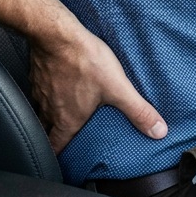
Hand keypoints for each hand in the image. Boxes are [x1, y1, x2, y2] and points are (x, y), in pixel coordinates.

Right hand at [0, 0, 166, 154]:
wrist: (56, 33)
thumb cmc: (84, 61)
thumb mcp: (118, 87)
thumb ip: (138, 111)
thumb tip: (158, 131)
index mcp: (67, 121)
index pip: (58, 150)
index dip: (61, 158)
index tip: (66, 162)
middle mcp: (49, 111)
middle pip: (48, 132)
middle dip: (57, 135)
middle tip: (67, 135)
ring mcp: (39, 92)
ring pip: (42, 111)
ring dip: (52, 113)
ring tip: (65, 109)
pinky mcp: (37, 74)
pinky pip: (39, 90)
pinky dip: (48, 91)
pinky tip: (60, 82)